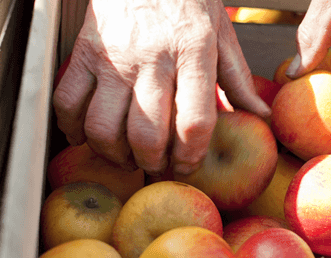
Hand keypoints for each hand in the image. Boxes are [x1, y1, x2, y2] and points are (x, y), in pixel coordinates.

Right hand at [53, 0, 269, 175]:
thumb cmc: (189, 2)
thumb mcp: (222, 35)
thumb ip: (239, 80)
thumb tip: (262, 116)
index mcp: (193, 53)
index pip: (194, 121)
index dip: (191, 155)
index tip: (188, 165)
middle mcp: (152, 58)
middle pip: (146, 134)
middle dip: (152, 163)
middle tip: (158, 167)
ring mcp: (114, 57)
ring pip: (103, 126)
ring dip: (114, 154)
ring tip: (127, 158)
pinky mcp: (84, 53)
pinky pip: (68, 102)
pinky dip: (73, 129)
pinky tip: (88, 137)